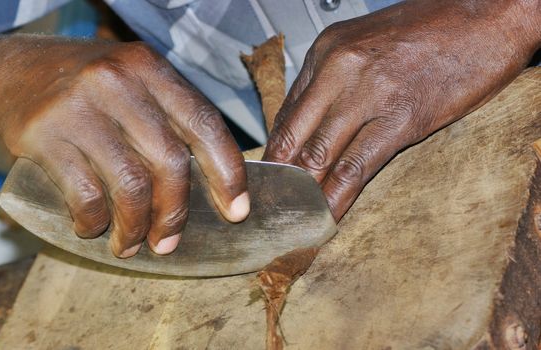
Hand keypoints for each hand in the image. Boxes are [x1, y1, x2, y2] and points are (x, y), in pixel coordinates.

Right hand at [0, 35, 248, 256]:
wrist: (9, 71)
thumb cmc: (85, 87)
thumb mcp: (132, 82)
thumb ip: (169, 117)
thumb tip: (214, 180)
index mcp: (150, 68)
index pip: (204, 123)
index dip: (227, 172)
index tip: (236, 210)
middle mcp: (118, 81)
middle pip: (170, 162)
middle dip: (175, 213)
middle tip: (169, 242)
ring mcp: (79, 106)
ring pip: (130, 185)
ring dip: (136, 227)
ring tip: (131, 244)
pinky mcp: (44, 134)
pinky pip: (86, 195)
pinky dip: (94, 222)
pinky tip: (92, 228)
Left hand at [264, 0, 539, 219]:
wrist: (490, 13)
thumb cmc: (433, 27)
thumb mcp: (366, 44)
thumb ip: (334, 82)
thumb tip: (312, 125)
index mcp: (327, 51)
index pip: (286, 112)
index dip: (275, 152)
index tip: (270, 177)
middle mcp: (338, 68)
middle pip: (293, 136)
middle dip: (279, 178)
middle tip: (272, 206)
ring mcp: (368, 93)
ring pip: (318, 154)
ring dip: (304, 194)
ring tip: (293, 219)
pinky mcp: (401, 118)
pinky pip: (356, 166)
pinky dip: (337, 198)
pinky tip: (328, 217)